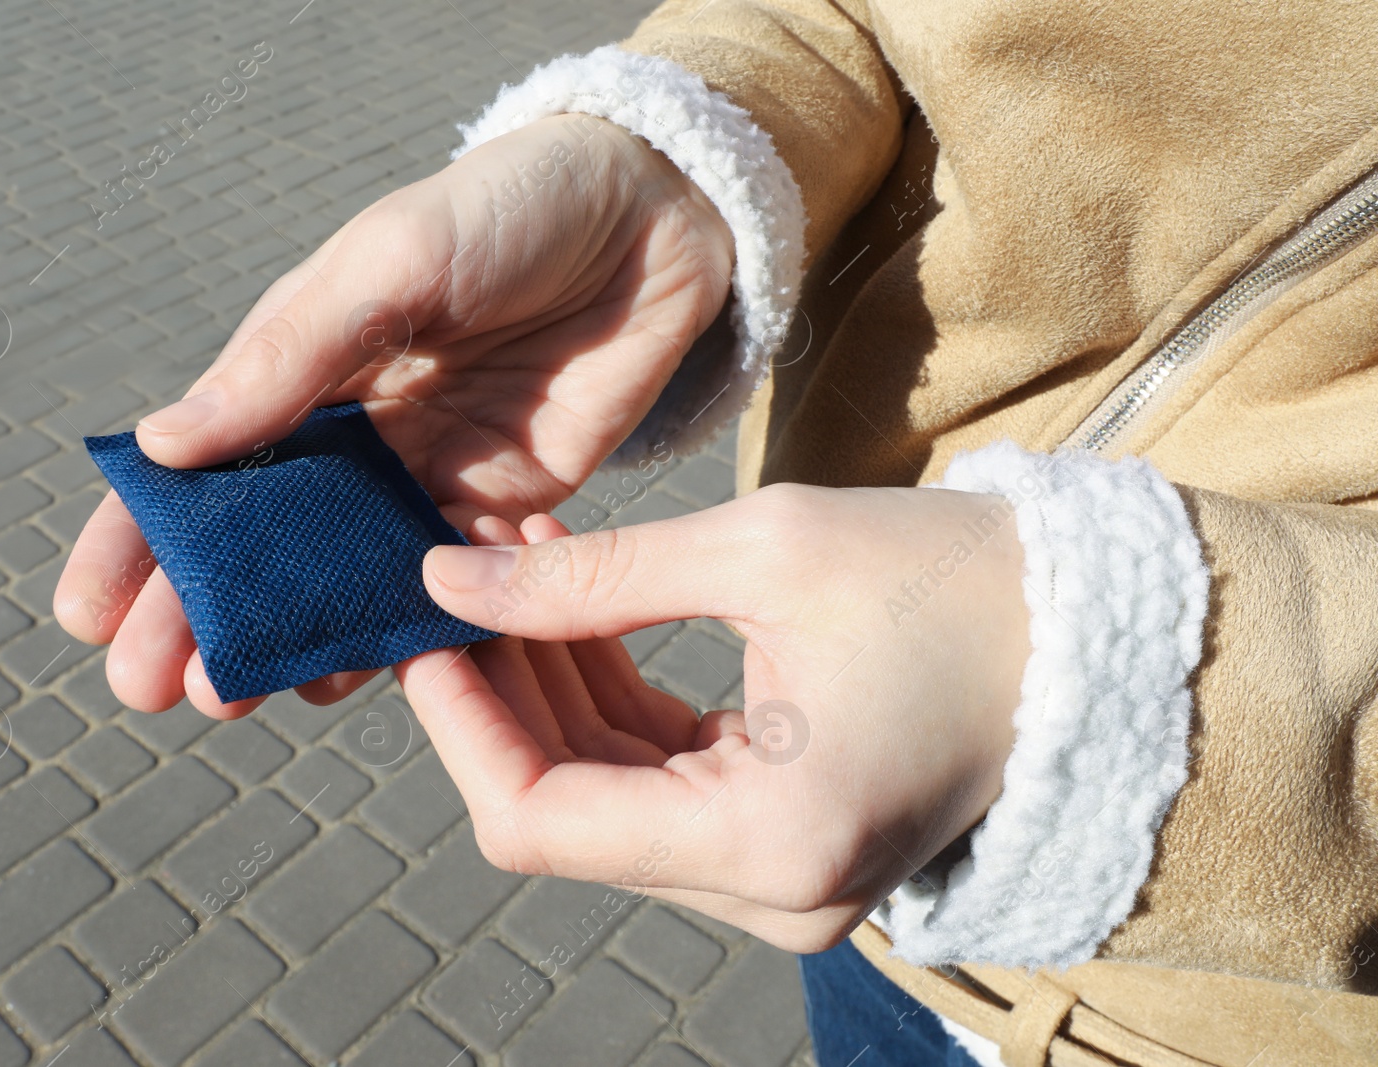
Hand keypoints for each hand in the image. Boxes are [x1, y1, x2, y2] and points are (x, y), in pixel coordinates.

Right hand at [54, 115, 734, 717]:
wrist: (652, 218)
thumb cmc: (507, 210)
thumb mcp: (388, 263)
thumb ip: (290, 357)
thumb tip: (164, 446)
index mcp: (303, 366)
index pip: (202, 466)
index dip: (140, 541)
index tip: (85, 614)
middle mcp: (354, 435)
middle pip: (264, 542)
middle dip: (202, 613)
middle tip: (148, 689)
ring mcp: (426, 479)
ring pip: (341, 579)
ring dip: (288, 637)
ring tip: (230, 698)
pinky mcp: (503, 511)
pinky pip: (443, 587)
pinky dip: (399, 634)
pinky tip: (349, 678)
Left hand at [403, 485, 1030, 951]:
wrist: (1092, 633)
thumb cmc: (955, 582)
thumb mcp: (766, 551)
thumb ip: (591, 576)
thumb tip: (448, 578)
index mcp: (772, 840)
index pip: (540, 820)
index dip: (459, 725)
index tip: (420, 626)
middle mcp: (771, 893)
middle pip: (564, 807)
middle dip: (498, 688)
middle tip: (457, 570)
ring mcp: (780, 879)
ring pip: (603, 792)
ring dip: (548, 683)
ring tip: (514, 561)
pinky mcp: (785, 841)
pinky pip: (658, 780)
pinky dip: (608, 698)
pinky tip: (573, 602)